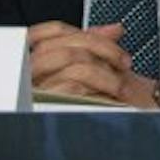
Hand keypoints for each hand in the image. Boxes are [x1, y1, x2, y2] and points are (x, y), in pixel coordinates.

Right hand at [26, 22, 159, 107]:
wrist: (128, 131)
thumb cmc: (114, 106)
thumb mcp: (106, 72)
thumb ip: (100, 47)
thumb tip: (112, 29)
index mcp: (39, 69)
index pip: (42, 35)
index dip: (76, 30)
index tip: (111, 34)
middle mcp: (32, 81)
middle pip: (58, 44)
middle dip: (100, 45)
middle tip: (124, 61)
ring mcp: (38, 95)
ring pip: (69, 60)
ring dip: (106, 68)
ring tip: (122, 84)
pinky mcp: (51, 109)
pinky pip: (75, 84)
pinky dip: (103, 84)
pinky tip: (113, 96)